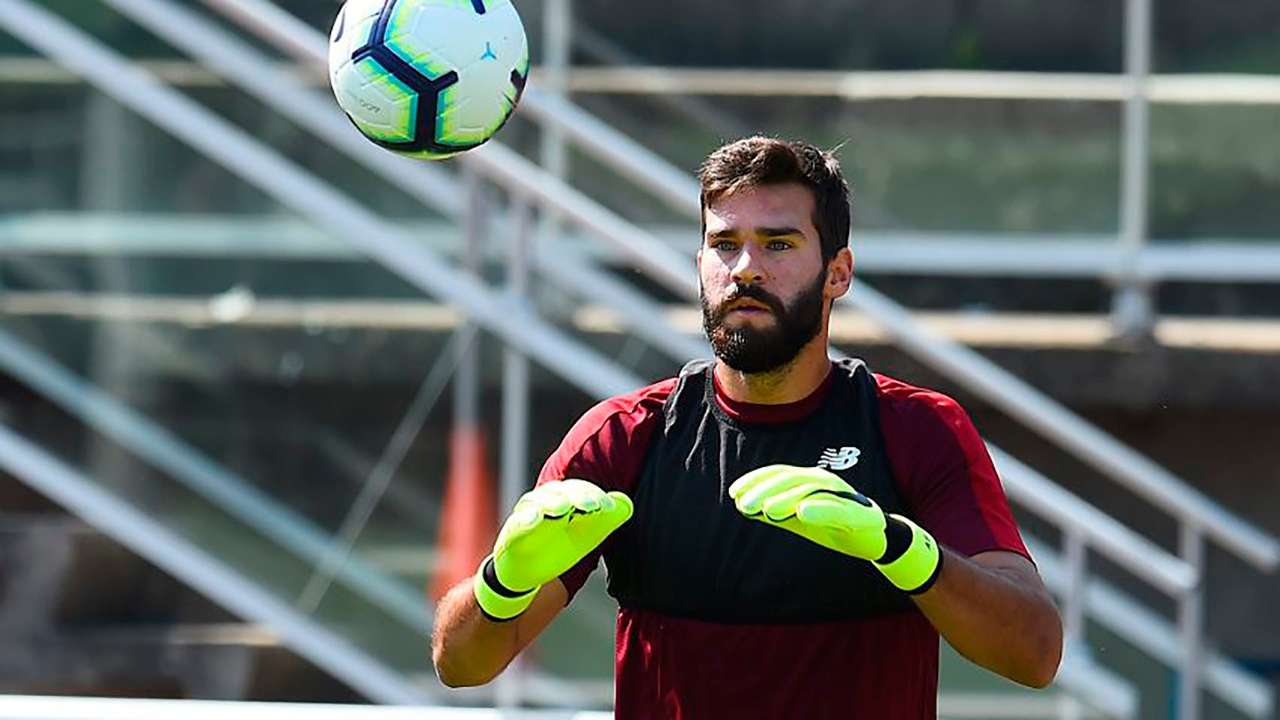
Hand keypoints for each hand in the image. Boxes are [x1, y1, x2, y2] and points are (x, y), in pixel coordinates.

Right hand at [474, 479, 632, 619]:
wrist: (527, 572)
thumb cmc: (558, 546)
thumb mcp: (587, 535)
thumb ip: (607, 519)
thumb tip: (627, 504)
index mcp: (564, 499)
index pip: (580, 490)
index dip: (594, 496)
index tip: (608, 507)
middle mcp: (544, 502)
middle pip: (561, 492)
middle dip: (577, 497)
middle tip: (592, 506)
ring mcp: (527, 516)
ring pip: (537, 503)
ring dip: (551, 503)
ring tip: (563, 507)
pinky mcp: (511, 533)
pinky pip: (517, 524)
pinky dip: (525, 520)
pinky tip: (534, 520)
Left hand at [729, 464, 888, 559]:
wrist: (874, 538)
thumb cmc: (833, 524)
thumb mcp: (798, 518)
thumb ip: (773, 512)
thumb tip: (742, 507)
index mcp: (809, 480)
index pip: (778, 473)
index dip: (755, 480)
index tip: (734, 492)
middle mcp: (825, 481)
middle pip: (790, 479)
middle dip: (764, 490)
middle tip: (743, 505)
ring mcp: (842, 495)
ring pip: (811, 491)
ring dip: (786, 498)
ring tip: (766, 510)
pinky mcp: (858, 513)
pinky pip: (837, 508)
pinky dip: (820, 508)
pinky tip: (803, 513)